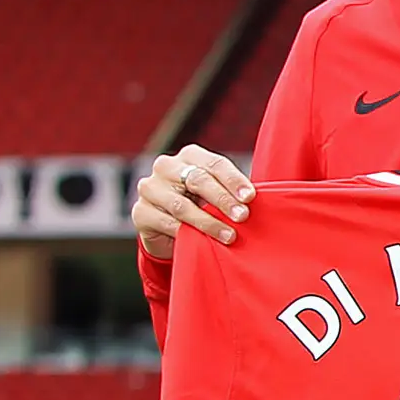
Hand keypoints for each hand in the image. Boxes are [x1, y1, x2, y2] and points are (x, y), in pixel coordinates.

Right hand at [133, 145, 251, 262]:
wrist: (168, 228)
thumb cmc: (201, 205)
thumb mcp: (216, 193)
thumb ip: (231, 192)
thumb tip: (258, 200)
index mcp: (189, 156)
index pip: (214, 163)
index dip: (233, 180)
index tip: (251, 197)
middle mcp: (166, 167)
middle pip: (197, 180)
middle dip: (223, 199)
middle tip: (243, 216)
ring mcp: (150, 188)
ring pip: (182, 205)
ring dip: (209, 222)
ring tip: (230, 235)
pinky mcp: (140, 212)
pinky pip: (167, 223)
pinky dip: (188, 233)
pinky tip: (204, 242)